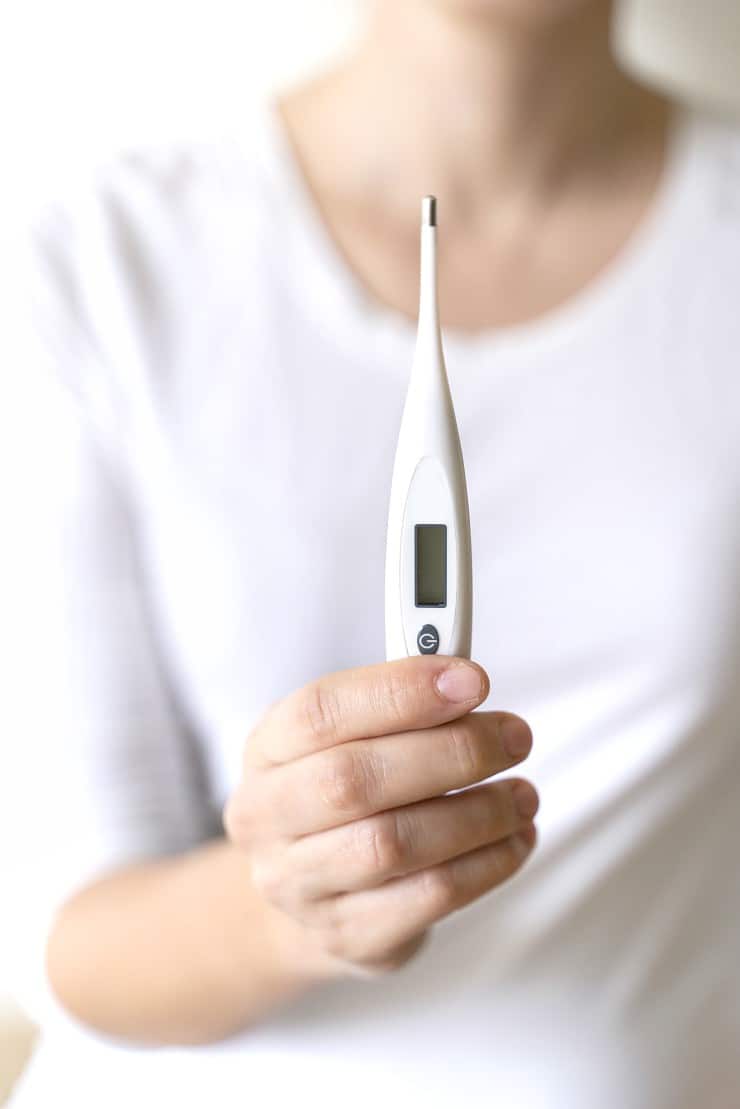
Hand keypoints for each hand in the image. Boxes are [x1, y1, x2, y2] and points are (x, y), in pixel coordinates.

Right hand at [223, 655, 537, 980]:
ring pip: (393, 845)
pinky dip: (487, 864)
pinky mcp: (348, 936)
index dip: (399, 692)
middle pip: (354, 781)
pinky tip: (513, 839)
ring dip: (477, 813)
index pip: (320, 712)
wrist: (310, 894)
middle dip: (451, 752)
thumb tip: (463, 678)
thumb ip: (397, 704)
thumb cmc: (344, 793)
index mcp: (267, 750)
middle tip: (514, 737)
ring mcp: (300, 886)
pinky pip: (428, 898)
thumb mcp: (348, 736)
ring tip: (522, 794)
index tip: (472, 680)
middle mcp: (267, 818)